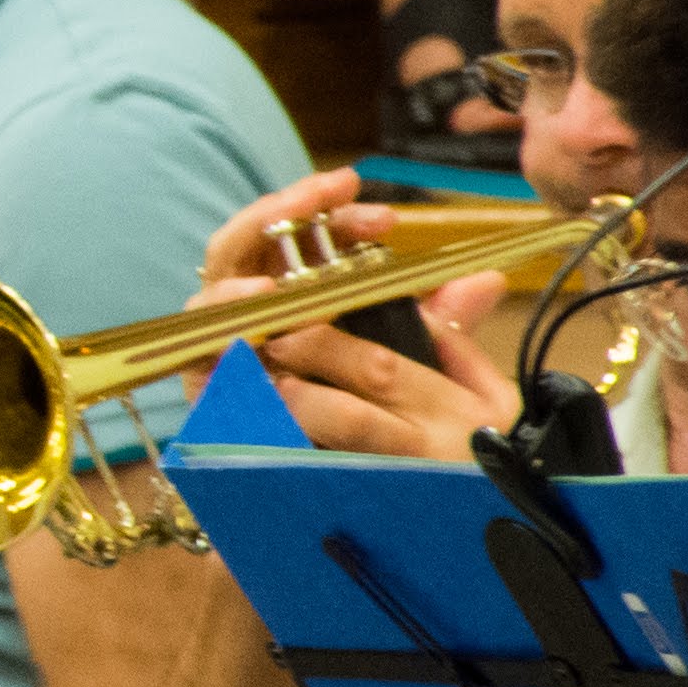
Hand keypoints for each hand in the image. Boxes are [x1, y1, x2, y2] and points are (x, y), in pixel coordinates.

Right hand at [192, 171, 519, 461]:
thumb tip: (488, 281)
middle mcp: (251, 310)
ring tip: (271, 290)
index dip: (329, 209)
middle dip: (279, 213)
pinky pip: (199, 358)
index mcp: (291, 289)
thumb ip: (439, 321)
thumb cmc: (369, 413)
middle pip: (244, 245)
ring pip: (210, 298)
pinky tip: (249, 341)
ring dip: (239, 285)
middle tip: (323, 198)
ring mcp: (222, 347)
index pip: (296, 232)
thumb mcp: (410, 359)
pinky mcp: (205, 389)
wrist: (340, 488)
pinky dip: (220, 345)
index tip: (381, 213)